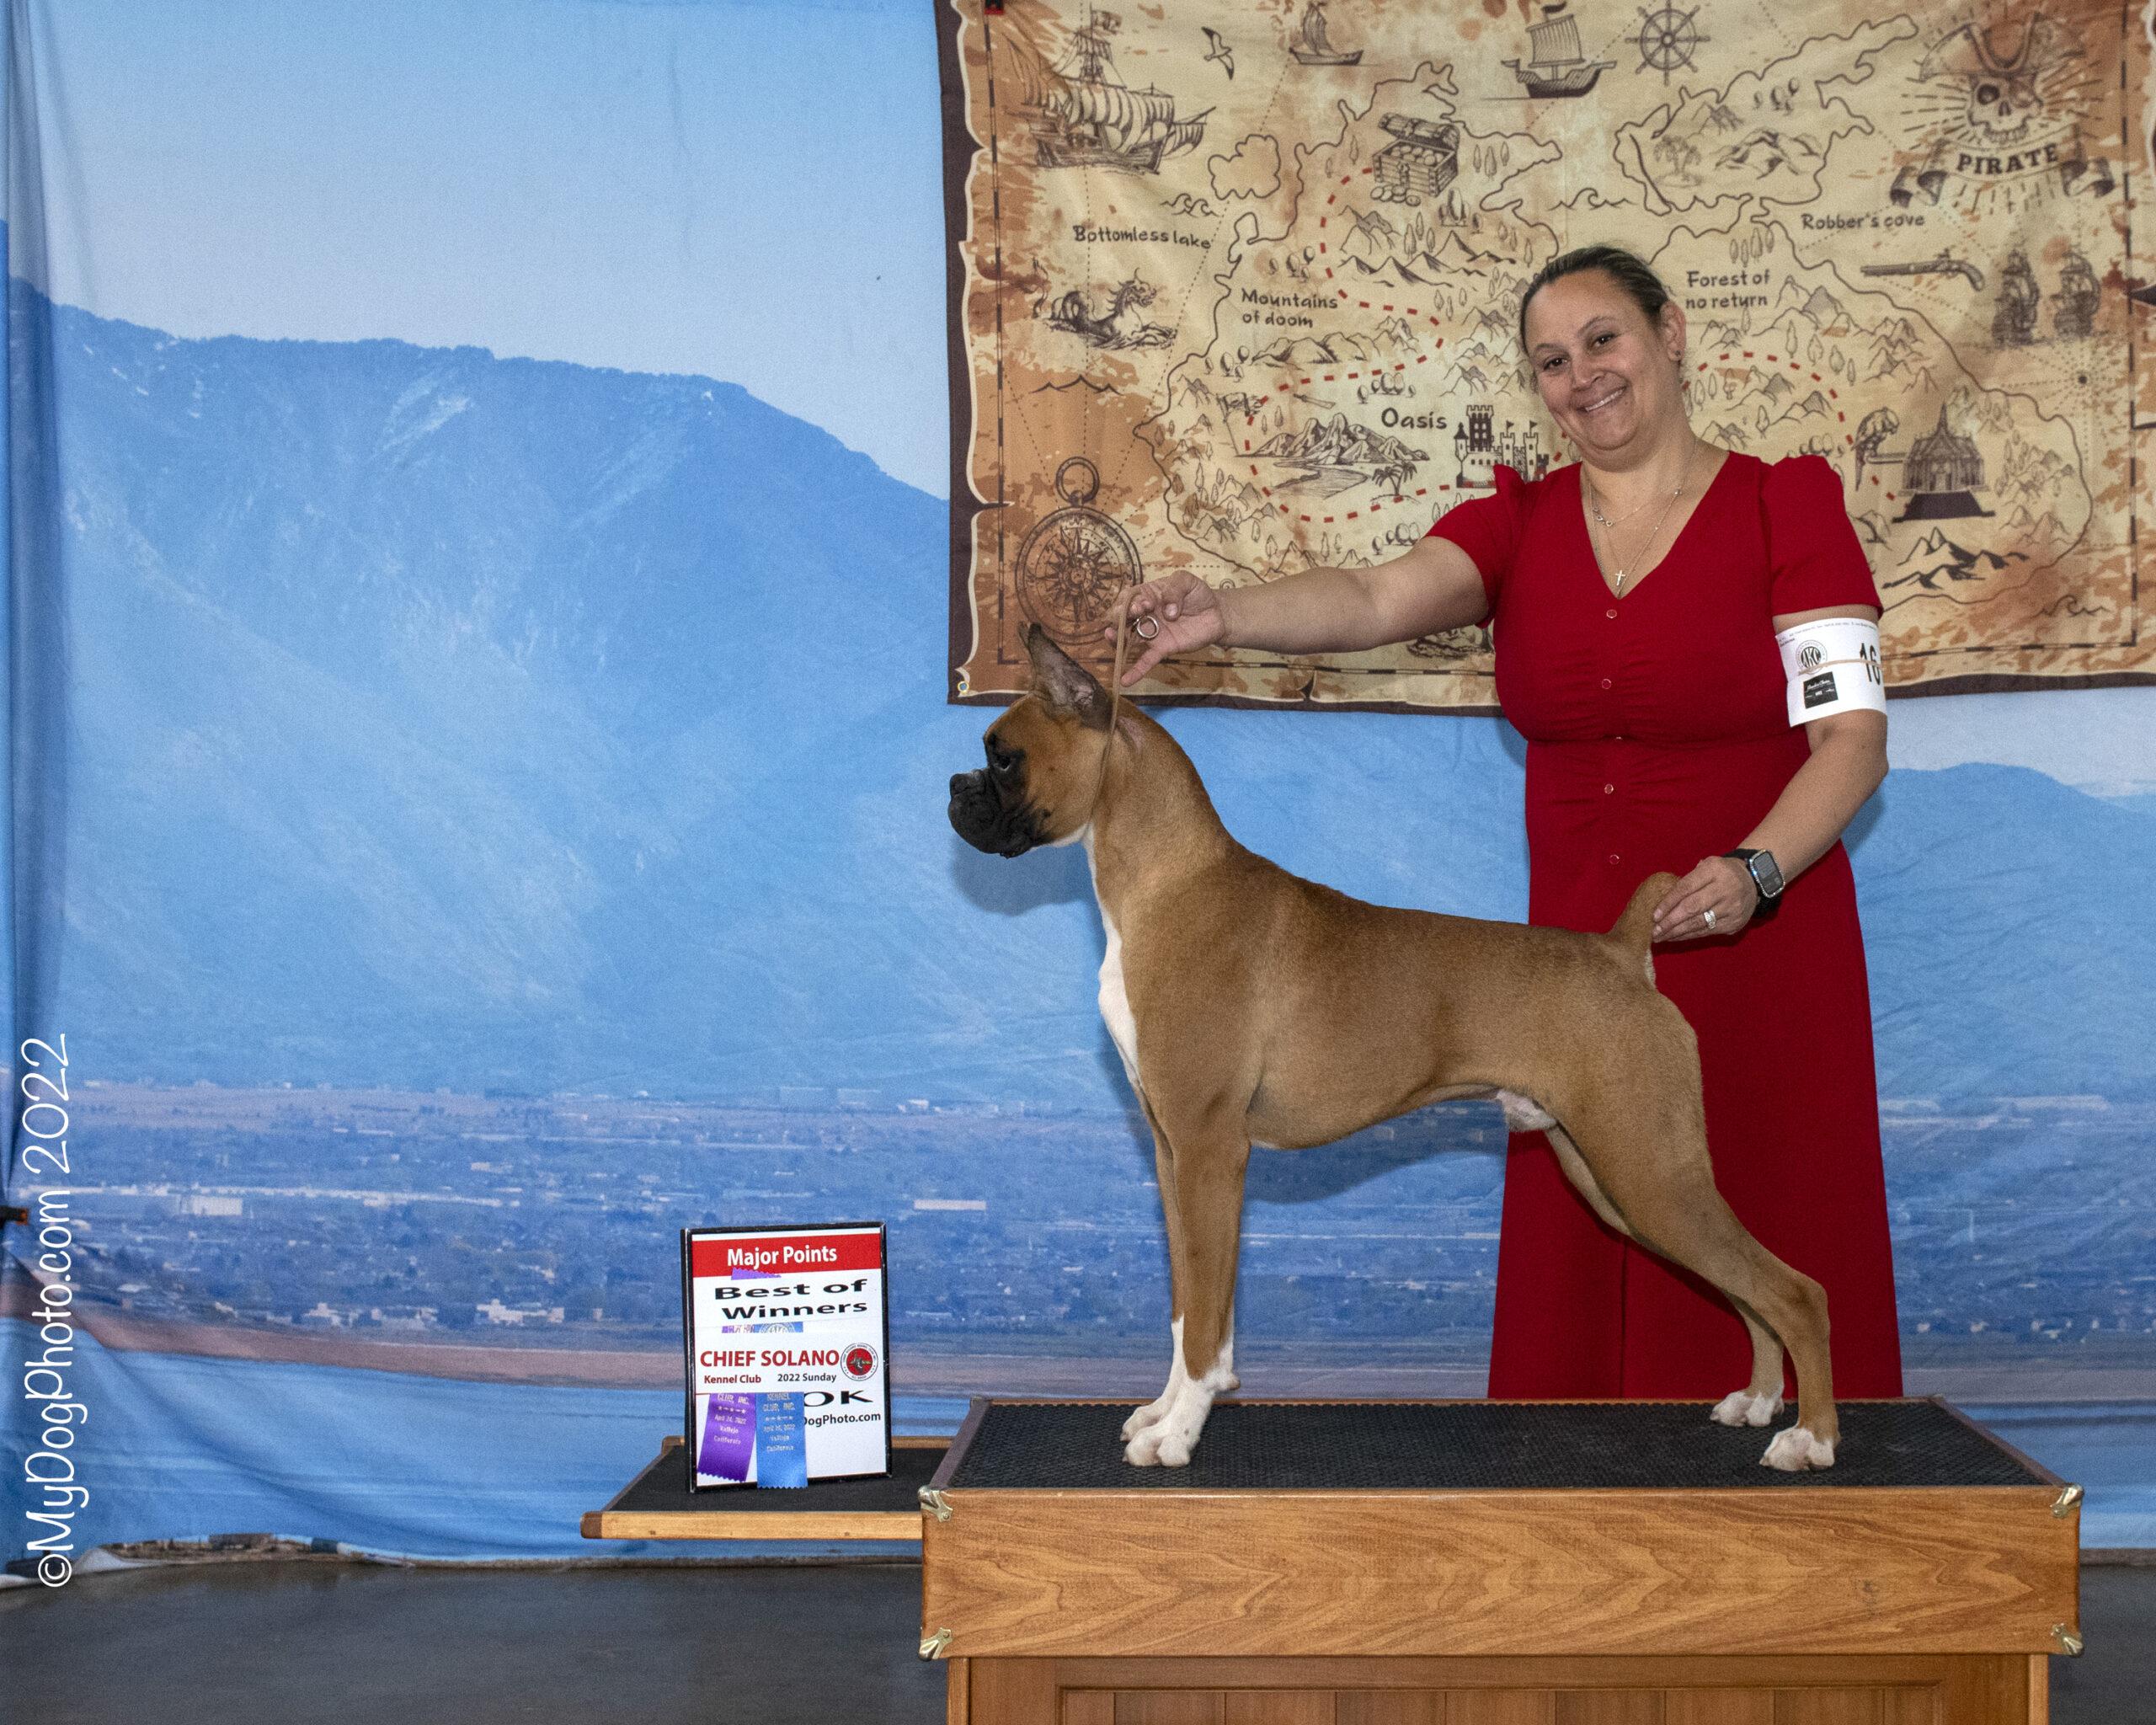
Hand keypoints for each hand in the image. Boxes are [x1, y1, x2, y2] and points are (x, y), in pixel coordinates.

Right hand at [1100, 572, 1227, 684]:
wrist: (1216, 613)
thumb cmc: (1198, 594)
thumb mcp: (1186, 581)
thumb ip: (1174, 589)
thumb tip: (1168, 612)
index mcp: (1146, 595)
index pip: (1129, 597)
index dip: (1132, 600)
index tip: (1146, 603)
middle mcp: (1144, 615)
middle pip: (1122, 617)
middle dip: (1121, 615)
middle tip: (1135, 613)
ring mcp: (1152, 633)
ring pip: (1128, 638)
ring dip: (1116, 640)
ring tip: (1111, 638)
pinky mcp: (1162, 649)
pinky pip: (1145, 661)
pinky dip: (1135, 671)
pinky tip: (1125, 681)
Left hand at [1652, 855, 1756, 942]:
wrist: (1755, 881)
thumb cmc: (1722, 873)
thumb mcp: (1708, 865)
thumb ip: (1688, 878)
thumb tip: (1663, 897)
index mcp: (1715, 870)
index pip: (1686, 888)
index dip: (1668, 902)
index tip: (1654, 915)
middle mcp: (1725, 889)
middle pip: (1692, 907)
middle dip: (1670, 921)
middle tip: (1654, 930)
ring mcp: (1732, 908)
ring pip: (1699, 923)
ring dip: (1676, 932)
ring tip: (1660, 936)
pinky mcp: (1734, 923)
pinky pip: (1707, 932)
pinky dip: (1689, 935)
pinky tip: (1676, 937)